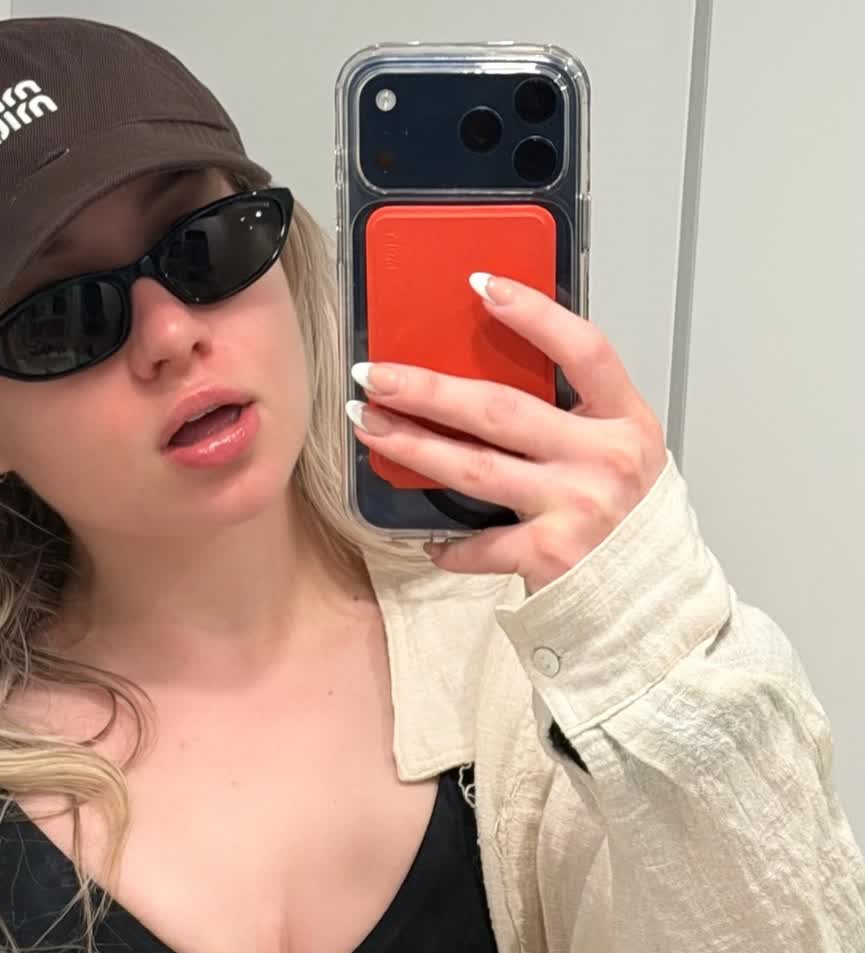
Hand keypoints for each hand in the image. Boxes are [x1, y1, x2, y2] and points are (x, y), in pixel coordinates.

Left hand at [347, 273, 667, 593]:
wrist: (652, 596)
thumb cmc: (632, 521)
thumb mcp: (623, 451)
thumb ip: (580, 415)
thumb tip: (505, 372)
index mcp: (625, 420)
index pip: (583, 349)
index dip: (535, 314)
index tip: (482, 286)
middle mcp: (602, 459)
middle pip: (501, 409)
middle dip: (429, 388)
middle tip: (377, 374)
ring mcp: (574, 506)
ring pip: (475, 468)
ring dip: (414, 445)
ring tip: (370, 426)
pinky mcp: (549, 555)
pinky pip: (481, 544)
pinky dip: (450, 545)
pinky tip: (427, 540)